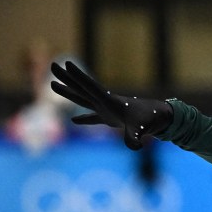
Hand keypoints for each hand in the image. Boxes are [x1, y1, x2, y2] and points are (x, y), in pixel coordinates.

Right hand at [50, 61, 172, 150]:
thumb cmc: (149, 119)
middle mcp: (105, 102)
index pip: (90, 86)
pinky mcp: (110, 118)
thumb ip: (134, 137)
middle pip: (81, 88)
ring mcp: (106, 109)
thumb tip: (135, 147)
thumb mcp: (140, 128)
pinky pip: (93, 118)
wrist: (159, 117)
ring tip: (53, 84)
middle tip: (52, 65)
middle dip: (66, 78)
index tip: (67, 64)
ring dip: (69, 93)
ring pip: (83, 99)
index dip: (78, 76)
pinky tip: (74, 121)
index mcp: (109, 100)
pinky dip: (84, 119)